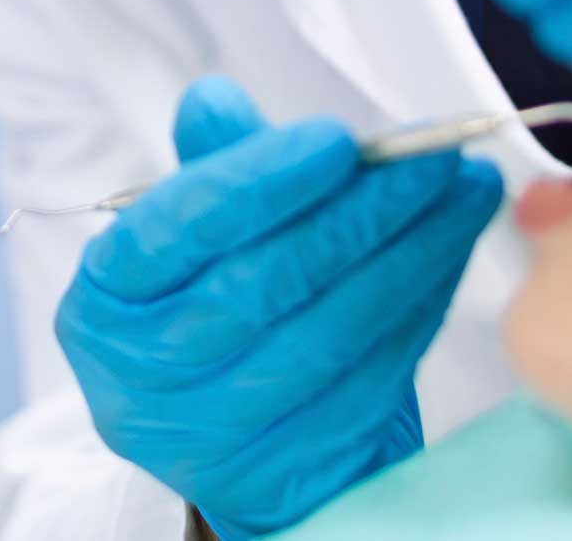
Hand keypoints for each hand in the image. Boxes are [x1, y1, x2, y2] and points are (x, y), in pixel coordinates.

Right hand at [55, 77, 501, 540]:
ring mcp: (213, 436)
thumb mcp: (200, 237)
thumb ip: (215, 168)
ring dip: (411, 255)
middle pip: (261, 284)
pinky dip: (420, 307)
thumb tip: (213, 102)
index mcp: (106, 300)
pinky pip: (372, 377)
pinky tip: (451, 253)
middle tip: (432, 157)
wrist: (246, 439)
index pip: (176, 230)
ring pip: (328, 334)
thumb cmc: (217, 308)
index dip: (258, 181)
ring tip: (465, 191)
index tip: (337, 139)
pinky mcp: (289, 470)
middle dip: (359, 212)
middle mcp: (142, 378)